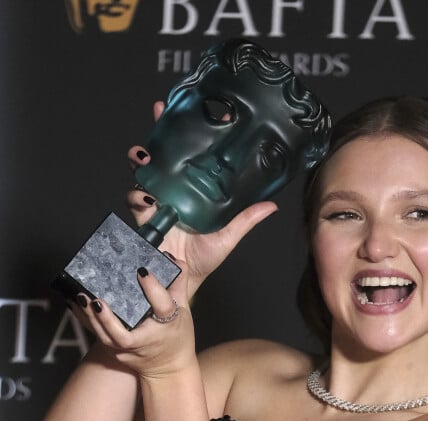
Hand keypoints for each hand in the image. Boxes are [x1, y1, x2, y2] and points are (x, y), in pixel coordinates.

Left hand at [76, 263, 196, 379]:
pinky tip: (75, 305)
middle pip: (123, 335)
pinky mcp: (115, 352)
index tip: (142, 271)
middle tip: (96, 300)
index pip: (161, 306)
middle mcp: (144, 340)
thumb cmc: (177, 337)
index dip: (153, 288)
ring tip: (81, 299)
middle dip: (107, 319)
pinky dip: (85, 320)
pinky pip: (97, 335)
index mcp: (166, 325)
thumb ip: (178, 285)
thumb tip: (175, 259)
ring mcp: (127, 350)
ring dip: (91, 319)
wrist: (169, 368)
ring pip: (105, 337)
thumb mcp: (183, 311)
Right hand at [126, 102, 277, 301]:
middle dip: (155, 133)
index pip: (182, 157)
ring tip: (146, 155)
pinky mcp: (143, 220)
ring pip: (142, 174)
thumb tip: (272, 205)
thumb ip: (245, 218)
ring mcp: (154, 205)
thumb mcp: (228, 235)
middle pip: (158, 157)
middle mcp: (169, 194)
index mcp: (187, 192)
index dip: (179, 133)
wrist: (183, 283)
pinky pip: (136, 202)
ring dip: (142, 161)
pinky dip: (139, 197)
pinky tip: (148, 196)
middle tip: (159, 113)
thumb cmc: (202, 260)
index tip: (180, 110)